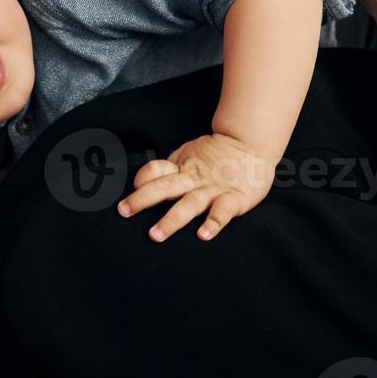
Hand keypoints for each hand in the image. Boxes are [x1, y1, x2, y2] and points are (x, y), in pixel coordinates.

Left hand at [116, 133, 275, 242]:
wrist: (252, 142)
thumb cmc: (218, 153)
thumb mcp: (190, 153)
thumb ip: (171, 166)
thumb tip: (145, 179)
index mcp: (183, 168)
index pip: (157, 171)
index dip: (144, 178)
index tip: (133, 187)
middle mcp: (194, 179)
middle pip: (164, 188)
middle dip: (142, 200)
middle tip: (124, 211)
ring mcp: (213, 189)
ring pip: (188, 205)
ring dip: (171, 220)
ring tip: (156, 234)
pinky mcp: (234, 198)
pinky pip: (222, 212)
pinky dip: (213, 223)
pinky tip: (203, 235)